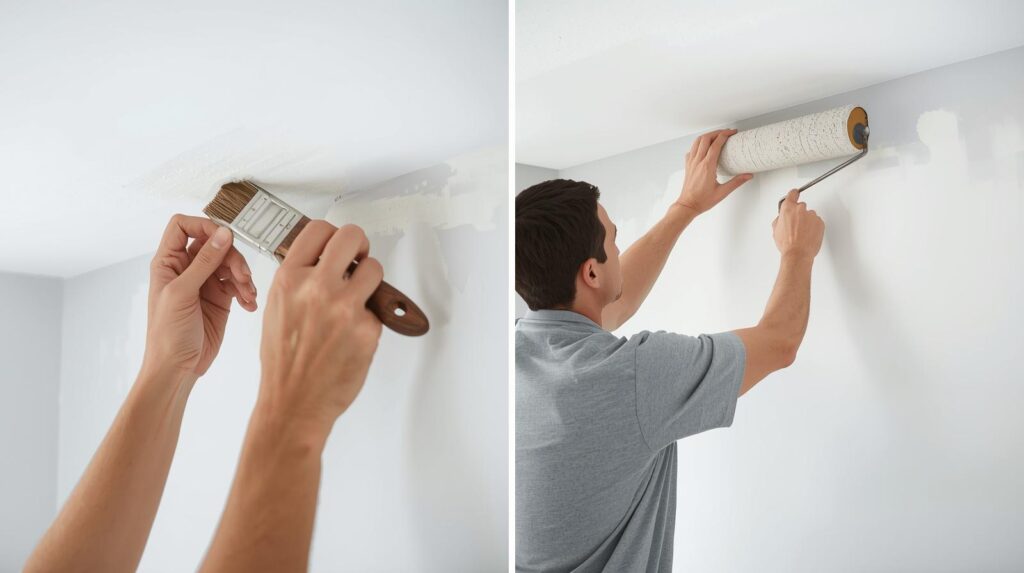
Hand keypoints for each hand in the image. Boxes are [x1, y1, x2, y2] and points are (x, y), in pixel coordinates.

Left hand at [145, 215, 257, 378]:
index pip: (182, 227)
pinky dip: (247, 292)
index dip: (203, 226)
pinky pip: (238, 284)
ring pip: (230, 263)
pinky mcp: (220, 298)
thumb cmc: (167, 336)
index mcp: (167, 263)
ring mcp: (204, 283)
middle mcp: (186, 269)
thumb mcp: (182, 294)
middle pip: (214, 244)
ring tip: (248, 294)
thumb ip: (204, 263)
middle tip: (243, 276)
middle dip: (232, 257)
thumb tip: (223, 234)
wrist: (177, 369)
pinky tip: (249, 305)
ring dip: (244, 276)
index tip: (222, 238)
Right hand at [257, 221, 383, 437]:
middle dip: (359, 247)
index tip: (339, 247)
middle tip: (358, 262)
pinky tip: (352, 337)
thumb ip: (299, 280)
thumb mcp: (278, 308)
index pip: (319, 230)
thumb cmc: (284, 362)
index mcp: (289, 279)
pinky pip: (378, 310)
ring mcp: (344, 307)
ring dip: (371, 282)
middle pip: (352, 237)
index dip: (334, 235)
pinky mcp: (367, 329)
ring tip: (357, 301)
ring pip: (374, 270)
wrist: (293, 402)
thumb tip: (324, 261)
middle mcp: (317, 287)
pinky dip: (370, 321)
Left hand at [676, 128, 752, 214]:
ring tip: (716, 136)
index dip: (725, 135)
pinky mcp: (687, 165)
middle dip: (717, 132)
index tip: (732, 132)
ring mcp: (691, 162)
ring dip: (707, 136)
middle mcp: (698, 161)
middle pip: (706, 138)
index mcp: (707, 166)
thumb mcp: (722, 192)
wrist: (687, 205)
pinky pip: (692, 149)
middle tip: (726, 132)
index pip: (716, 144)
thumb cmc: (702, 200)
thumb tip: (748, 175)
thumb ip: (737, 182)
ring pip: (697, 141)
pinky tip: (704, 148)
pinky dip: (698, 144)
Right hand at [772, 190, 824, 258]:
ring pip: (809, 215)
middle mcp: (800, 209)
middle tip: (795, 225)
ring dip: (806, 221)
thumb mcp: (776, 230)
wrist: (798, 253)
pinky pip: (816, 222)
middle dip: (798, 214)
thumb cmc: (787, 244)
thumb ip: (779, 219)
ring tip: (802, 233)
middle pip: (801, 206)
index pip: (792, 194)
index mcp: (788, 208)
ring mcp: (812, 215)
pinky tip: (808, 235)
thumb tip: (782, 218)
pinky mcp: (820, 222)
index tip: (794, 194)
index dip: (793, 194)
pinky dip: (813, 227)